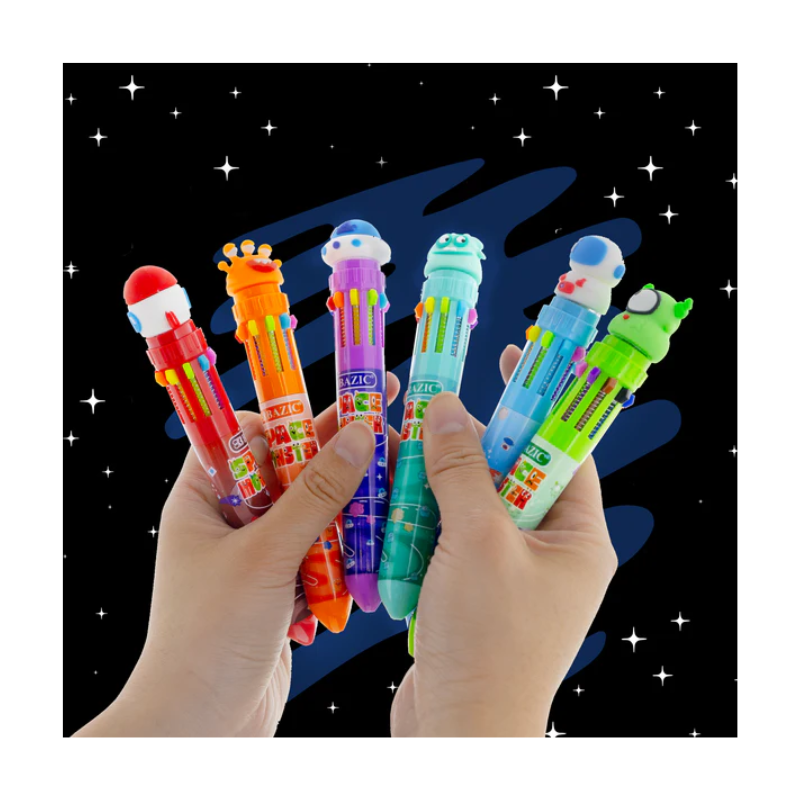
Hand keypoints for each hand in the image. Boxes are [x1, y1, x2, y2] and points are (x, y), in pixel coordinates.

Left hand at [74, 374, 399, 736]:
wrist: (202, 724)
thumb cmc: (209, 637)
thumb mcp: (264, 556)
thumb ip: (316, 496)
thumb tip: (357, 437)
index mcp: (203, 498)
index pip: (245, 435)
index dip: (288, 416)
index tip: (337, 403)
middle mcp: (230, 519)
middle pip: (289, 471)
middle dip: (335, 459)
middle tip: (384, 427)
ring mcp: (258, 552)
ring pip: (313, 510)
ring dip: (348, 507)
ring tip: (394, 485)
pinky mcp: (283, 584)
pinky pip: (321, 550)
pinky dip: (346, 549)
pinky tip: (378, 541)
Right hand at [390, 346, 617, 736]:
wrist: (459, 734)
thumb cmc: (487, 643)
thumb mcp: (476, 540)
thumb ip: (462, 469)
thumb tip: (446, 409)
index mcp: (577, 538)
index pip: (564, 450)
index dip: (537, 403)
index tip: (513, 362)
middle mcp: (551, 554)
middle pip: (512, 474)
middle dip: (472, 445)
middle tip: (432, 413)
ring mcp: (512, 575)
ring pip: (475, 505)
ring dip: (438, 485)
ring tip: (403, 459)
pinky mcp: (475, 592)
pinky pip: (452, 538)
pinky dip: (425, 522)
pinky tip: (394, 509)